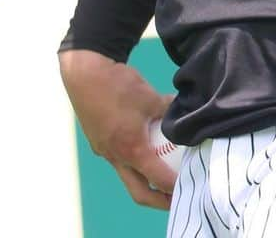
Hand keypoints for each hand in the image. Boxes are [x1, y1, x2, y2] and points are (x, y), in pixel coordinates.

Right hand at [58, 48, 176, 209]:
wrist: (86, 74)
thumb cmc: (120, 86)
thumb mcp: (151, 97)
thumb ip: (169, 109)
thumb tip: (186, 111)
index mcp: (131, 149)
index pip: (157, 178)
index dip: (174, 186)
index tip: (189, 188)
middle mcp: (115, 156)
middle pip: (138, 190)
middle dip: (157, 200)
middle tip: (176, 201)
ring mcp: (104, 150)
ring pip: (127, 174)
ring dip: (145, 179)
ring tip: (164, 176)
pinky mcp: (99, 141)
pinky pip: (118, 157)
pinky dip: (134, 159)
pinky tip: (144, 146)